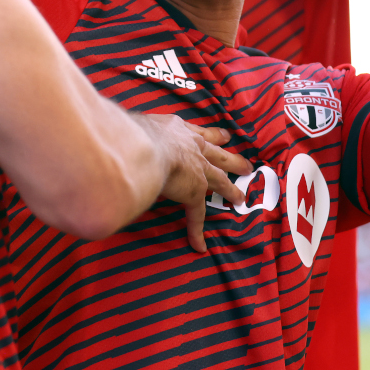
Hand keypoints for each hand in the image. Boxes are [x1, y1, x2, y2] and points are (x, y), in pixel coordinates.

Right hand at [139, 114, 252, 253]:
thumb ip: (138, 131)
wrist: (145, 148)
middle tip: (246, 165)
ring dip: (230, 190)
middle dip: (232, 160)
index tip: (223, 136)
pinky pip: (197, 215)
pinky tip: (199, 244)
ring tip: (240, 197)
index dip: (212, 136)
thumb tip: (123, 135)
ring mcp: (197, 171)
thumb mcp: (141, 125)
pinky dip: (197, 230)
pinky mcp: (194, 193)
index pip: (199, 133)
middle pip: (219, 155)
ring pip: (220, 181)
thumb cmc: (135, 132)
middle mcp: (193, 148)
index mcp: (179, 130)